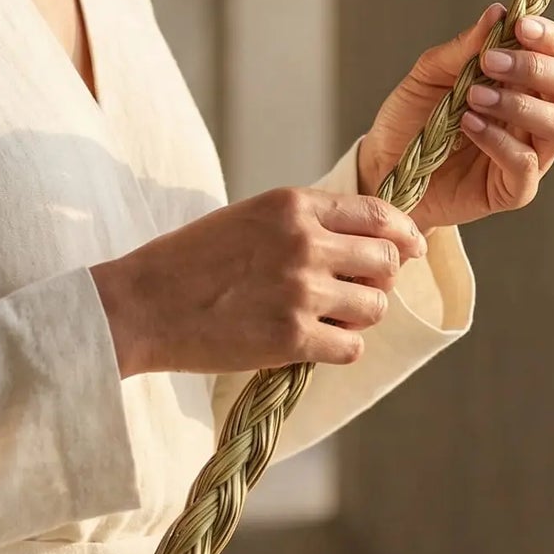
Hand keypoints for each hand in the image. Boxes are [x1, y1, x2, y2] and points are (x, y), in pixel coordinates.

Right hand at [90, 186, 427, 378]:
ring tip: (326, 319)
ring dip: (359, 317)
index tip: (411, 249)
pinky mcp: (291, 339)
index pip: (379, 214)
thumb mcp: (249, 218)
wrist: (141, 305)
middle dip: (380, 280)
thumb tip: (365, 241)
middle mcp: (304, 242)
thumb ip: (304, 222)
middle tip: (354, 291)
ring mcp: (300, 292)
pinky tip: (312, 344)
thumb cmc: (190, 261)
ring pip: (375, 307)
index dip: (404, 235)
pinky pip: (351, 347)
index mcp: (292, 204)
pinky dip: (339, 349)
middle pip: (387, 262)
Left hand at [357, 3, 553, 231]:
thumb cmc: (413, 116)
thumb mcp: (430, 73)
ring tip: (473, 96)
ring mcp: (530, 154)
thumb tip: (498, 12)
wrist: (384, 166)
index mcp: (524, 82)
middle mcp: (536, 115)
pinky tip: (469, 125)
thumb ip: (464, 47)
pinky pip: (525, 164)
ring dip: (518, 104)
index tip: (521, 26)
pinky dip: (500, 141)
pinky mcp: (513, 189)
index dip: (552, 38)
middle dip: (537, 67)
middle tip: (490, 61)